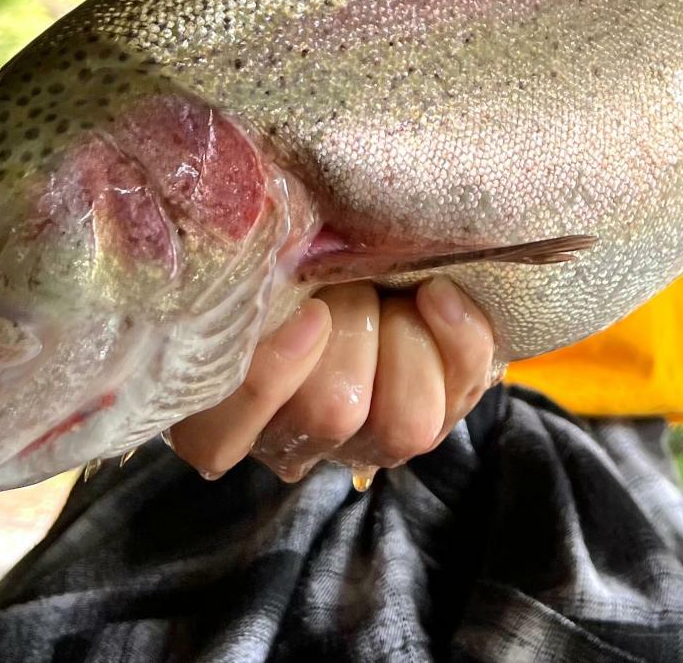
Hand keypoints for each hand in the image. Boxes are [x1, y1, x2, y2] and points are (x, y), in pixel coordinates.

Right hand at [165, 277, 496, 482]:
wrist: (361, 245)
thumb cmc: (285, 247)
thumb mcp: (255, 252)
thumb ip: (250, 259)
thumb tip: (273, 241)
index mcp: (228, 405)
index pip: (219, 440)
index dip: (268, 379)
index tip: (308, 311)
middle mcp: (299, 434)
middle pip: (329, 414)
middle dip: (351, 329)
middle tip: (346, 284)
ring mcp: (374, 435)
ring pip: (402, 424)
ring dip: (403, 340)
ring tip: (390, 295)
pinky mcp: (441, 410)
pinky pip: (462, 386)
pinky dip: (459, 333)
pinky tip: (438, 292)